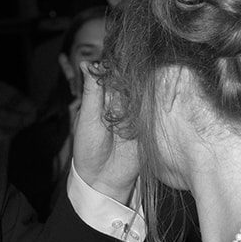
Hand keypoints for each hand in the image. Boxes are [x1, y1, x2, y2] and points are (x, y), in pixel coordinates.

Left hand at [70, 62, 139, 203]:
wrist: (102, 178)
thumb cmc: (88, 148)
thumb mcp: (87, 117)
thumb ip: (92, 91)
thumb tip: (87, 63)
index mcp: (106, 96)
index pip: (115, 73)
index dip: (118, 66)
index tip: (120, 62)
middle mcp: (124, 102)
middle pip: (133, 82)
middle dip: (132, 82)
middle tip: (126, 89)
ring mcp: (138, 113)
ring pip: (145, 96)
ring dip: (141, 98)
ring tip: (132, 109)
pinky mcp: (149, 126)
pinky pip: (154, 113)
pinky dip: (150, 112)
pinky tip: (144, 116)